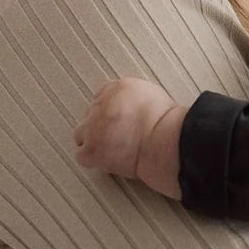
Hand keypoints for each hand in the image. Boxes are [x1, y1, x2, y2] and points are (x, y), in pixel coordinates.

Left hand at [73, 78, 185, 199]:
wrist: (165, 141)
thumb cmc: (167, 123)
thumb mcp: (154, 95)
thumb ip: (136, 98)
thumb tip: (133, 106)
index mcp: (117, 89)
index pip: (102, 96)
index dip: (111, 111)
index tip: (118, 119)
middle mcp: (100, 105)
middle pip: (90, 114)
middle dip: (101, 125)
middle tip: (117, 135)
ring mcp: (93, 128)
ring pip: (82, 134)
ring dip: (94, 141)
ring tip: (111, 149)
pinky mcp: (92, 150)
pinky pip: (82, 156)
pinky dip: (93, 159)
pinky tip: (106, 160)